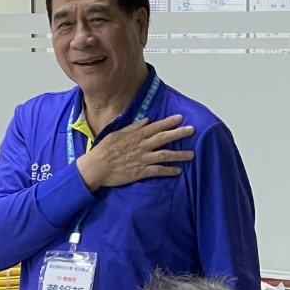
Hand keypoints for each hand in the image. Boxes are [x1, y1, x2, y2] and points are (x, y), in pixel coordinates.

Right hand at [76, 114, 194, 190]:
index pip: (156, 127)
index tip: (180, 118)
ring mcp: (142, 159)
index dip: (169, 122)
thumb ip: (133, 127)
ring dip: (179, 154)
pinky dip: (169, 170)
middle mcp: (142, 146)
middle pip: (163, 138)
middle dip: (179, 133)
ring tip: (191, 154)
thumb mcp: (117, 133)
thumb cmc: (105, 149)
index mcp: (136, 135)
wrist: (96, 167)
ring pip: (164, 155)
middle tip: (192, 130)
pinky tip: (178, 171)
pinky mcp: (141, 172)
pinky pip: (158, 171)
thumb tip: (147, 120)